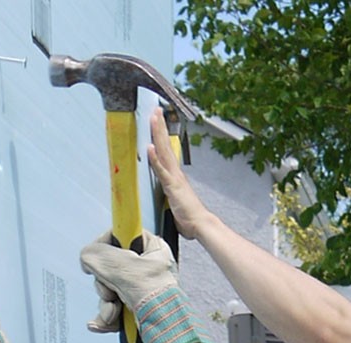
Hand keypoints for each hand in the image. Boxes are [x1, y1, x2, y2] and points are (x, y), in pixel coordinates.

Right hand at [79, 234, 219, 342]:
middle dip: (104, 285)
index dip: (103, 246)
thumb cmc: (153, 296)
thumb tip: (86, 258)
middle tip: (111, 292)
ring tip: (114, 313)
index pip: (119, 234)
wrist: (167, 332)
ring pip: (108, 287)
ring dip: (105, 303)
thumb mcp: (121, 266)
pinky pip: (112, 305)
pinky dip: (107, 316)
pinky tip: (104, 324)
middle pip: (109, 265)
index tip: (93, 259)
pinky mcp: (136, 306)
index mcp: (152, 247)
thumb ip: (97, 254)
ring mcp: (141, 287)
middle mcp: (147, 265)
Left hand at [147, 107, 212, 240]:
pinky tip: (150, 147)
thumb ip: (173, 196)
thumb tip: (170, 199)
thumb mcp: (177, 203)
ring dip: (157, 134)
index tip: (158, 122)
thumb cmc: (190, 216)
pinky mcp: (172, 186)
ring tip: (153, 118)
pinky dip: (155, 159)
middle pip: (165, 145)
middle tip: (156, 110)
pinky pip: (161, 170)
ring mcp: (174, 178)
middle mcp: (175, 173)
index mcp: (176, 176)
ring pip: (163, 152)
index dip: (162, 136)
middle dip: (160, 127)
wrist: (200, 224)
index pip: (167, 151)